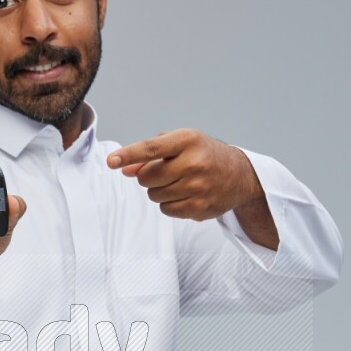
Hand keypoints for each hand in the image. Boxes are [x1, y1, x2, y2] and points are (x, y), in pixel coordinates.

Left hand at [106, 129, 263, 221]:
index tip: (112, 161)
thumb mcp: (180, 144)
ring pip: (155, 196)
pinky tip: (184, 195)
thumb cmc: (204, 155)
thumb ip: (150, 154)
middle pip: (147, 177)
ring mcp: (198, 187)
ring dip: (158, 191)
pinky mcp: (200, 207)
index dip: (129, 155)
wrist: (239, 175)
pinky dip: (169, 204)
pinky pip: (167, 210)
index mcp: (188, 140)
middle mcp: (194, 163)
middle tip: (162, 173)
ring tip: (177, 183)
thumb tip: (125, 169)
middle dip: (147, 177)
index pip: (151, 148)